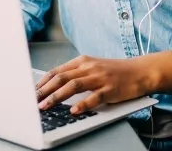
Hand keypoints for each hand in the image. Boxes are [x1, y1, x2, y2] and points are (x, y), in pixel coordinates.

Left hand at [35, 55, 151, 114]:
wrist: (139, 71)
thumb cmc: (114, 71)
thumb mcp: (93, 67)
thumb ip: (76, 74)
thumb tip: (54, 85)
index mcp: (83, 61)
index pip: (57, 71)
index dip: (43, 82)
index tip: (32, 92)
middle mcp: (89, 67)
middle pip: (62, 78)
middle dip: (45, 90)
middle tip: (34, 101)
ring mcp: (99, 78)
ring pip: (73, 86)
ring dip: (57, 97)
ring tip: (46, 106)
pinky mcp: (110, 89)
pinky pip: (94, 97)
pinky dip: (82, 104)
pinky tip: (73, 110)